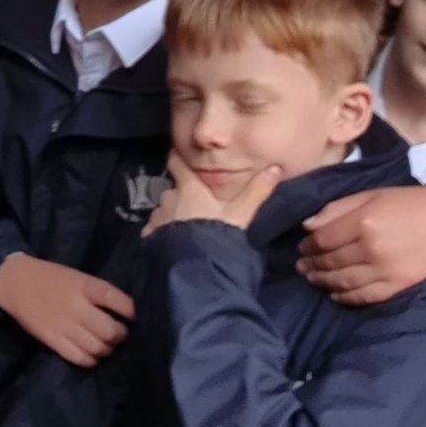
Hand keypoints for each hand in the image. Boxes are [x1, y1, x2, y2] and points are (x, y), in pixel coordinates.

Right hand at [0, 253, 133, 367]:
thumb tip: (121, 315)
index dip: (130, 312)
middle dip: (121, 335)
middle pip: (111, 331)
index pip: (120, 302)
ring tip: (105, 345)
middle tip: (118, 333)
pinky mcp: (53, 340)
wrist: (14, 282)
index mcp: (85, 286)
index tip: (129, 316)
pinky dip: (91, 359)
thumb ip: (97, 293)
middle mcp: (77, 307)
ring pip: (99, 348)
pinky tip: (91, 354)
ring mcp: (64, 326)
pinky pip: (80, 358)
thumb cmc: (50, 278)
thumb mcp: (77, 277)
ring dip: (107, 349)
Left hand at [144, 151, 280, 234]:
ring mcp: (158, 217)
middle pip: (174, 190)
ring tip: (187, 231)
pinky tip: (174, 244)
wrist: (197, 267)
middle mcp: (169, 197)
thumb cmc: (219, 235)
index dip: (178, 160)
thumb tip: (275, 168)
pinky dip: (162, 233)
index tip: (179, 159)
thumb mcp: (241, 214)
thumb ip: (256, 191)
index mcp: (189, 188)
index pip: (176, 163)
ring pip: (164, 210)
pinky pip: (155, 228)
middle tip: (197, 210)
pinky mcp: (150, 235)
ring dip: (172, 215)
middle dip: (182, 197)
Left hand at [298, 185, 425, 305]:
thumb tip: (307, 225)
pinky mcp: (399, 284)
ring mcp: (386, 269)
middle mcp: (371, 247)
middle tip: (301, 266)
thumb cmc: (411, 203)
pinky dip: (347, 297)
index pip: (322, 239)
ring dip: (323, 281)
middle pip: (330, 261)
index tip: (302, 247)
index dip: (308, 245)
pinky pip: (366, 296)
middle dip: (312, 264)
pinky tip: (335, 295)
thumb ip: (337, 209)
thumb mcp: (372, 195)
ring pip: (343, 281)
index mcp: (363, 220)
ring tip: (312, 278)